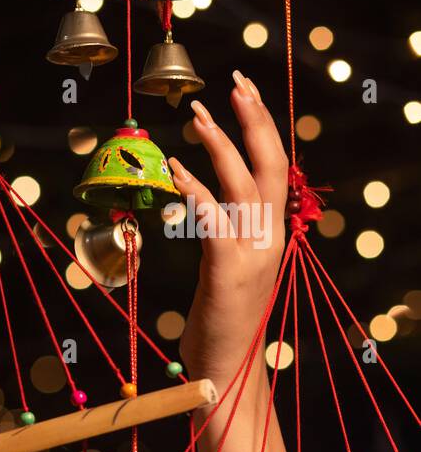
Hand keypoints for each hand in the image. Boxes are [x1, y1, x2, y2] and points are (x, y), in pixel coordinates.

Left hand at [169, 71, 289, 381]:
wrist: (225, 370)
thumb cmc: (222, 319)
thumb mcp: (233, 268)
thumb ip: (231, 233)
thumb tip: (215, 202)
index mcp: (273, 233)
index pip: (274, 168)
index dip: (262, 128)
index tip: (245, 94)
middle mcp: (270, 237)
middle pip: (270, 164)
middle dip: (253, 119)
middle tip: (235, 81)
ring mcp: (252, 253)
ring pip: (243, 185)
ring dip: (219, 145)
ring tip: (197, 115)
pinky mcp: (228, 270)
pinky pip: (214, 220)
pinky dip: (196, 190)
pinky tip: (176, 169)